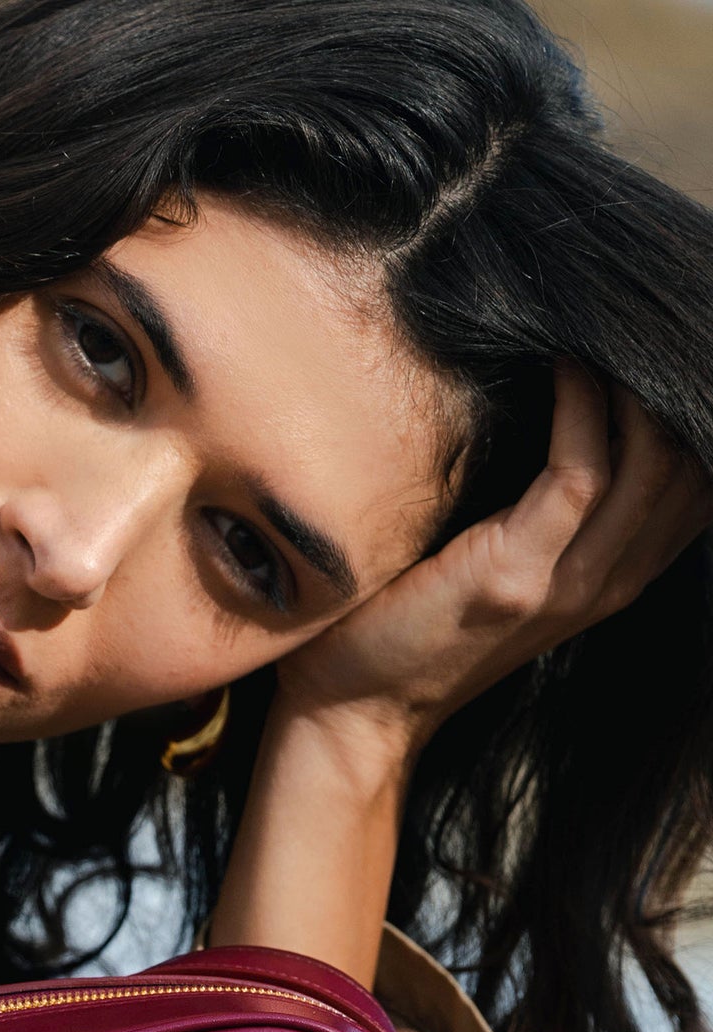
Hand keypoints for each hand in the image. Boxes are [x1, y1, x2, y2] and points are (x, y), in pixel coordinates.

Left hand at [277, 362, 712, 757]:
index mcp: (611, 579)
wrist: (353, 710)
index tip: (658, 351)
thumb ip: (547, 509)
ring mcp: (567, 584)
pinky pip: (580, 469)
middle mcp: (607, 584)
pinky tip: (561, 361)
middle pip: (690, 465)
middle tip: (634, 320)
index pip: (697, 486)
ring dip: (634, 381)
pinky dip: (580, 403)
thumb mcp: (505, 561)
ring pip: (654, 462)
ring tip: (602, 329)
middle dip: (673, 384)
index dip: (692, 413)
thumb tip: (571, 404)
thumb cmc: (410, 623)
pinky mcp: (515, 575)